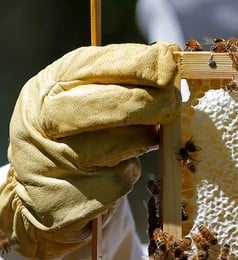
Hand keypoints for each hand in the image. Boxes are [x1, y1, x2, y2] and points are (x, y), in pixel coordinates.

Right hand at [0, 43, 178, 258]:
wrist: (42, 186)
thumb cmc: (79, 129)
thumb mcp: (88, 93)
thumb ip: (124, 77)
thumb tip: (171, 63)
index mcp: (50, 84)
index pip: (97, 66)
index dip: (140, 65)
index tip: (171, 67)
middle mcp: (44, 119)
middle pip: (105, 105)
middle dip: (149, 102)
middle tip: (172, 103)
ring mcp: (50, 160)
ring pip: (114, 145)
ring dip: (141, 140)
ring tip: (145, 136)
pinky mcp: (63, 197)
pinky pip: (116, 180)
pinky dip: (129, 172)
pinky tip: (121, 166)